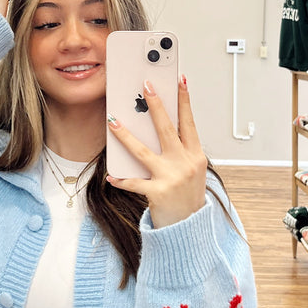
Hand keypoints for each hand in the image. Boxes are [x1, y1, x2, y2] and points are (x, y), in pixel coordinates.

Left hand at [107, 76, 207, 227]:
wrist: (190, 227)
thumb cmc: (188, 195)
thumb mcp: (192, 169)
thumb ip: (180, 150)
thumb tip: (160, 127)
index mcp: (196, 155)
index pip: (189, 122)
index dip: (184, 100)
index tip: (180, 80)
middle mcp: (185, 163)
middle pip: (167, 128)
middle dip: (155, 105)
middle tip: (146, 86)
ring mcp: (171, 177)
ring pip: (143, 151)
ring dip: (125, 135)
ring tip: (113, 121)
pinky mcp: (158, 193)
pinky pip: (134, 182)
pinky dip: (121, 179)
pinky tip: (111, 175)